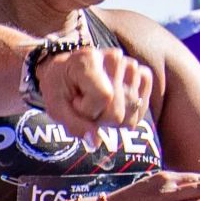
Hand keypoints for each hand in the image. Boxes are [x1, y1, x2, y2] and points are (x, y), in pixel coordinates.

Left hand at [29, 41, 154, 137]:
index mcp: (88, 60)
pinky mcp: (142, 74)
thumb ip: (74, 125)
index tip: (75, 102)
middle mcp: (115, 58)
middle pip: (118, 111)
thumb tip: (96, 142)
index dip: (88, 111)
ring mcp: (131, 65)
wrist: (68, 72)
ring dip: (114, 116)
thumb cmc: (60, 87)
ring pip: (132, 112)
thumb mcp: (56, 106)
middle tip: (86, 104)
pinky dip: (129, 113)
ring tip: (99, 103)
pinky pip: (143, 105)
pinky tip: (114, 105)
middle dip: (100, 118)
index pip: (104, 97)